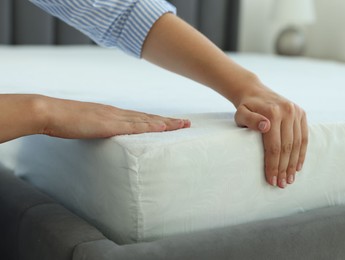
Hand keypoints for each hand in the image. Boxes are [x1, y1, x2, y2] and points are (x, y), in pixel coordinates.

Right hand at [40, 95, 190, 138]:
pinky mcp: (109, 125)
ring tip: (183, 125)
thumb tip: (102, 135)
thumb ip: (97, 128)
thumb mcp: (85, 124)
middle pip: (149, 118)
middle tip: (187, 123)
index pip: (141, 117)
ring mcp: (114, 118)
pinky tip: (164, 128)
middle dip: (169, 121)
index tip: (172, 122)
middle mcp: (118, 113)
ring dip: (166, 123)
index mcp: (112, 113)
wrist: (50, 112)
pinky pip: (134, 127)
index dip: (158, 121)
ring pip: (147, 121)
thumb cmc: (64, 120)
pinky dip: (150, 127)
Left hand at [234, 83, 307, 188]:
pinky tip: (297, 166)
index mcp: (273, 113)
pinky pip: (304, 137)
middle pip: (287, 147)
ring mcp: (297, 112)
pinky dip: (302, 153)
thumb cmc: (245, 107)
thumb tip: (266, 127)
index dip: (273, 165)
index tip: (271, 180)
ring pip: (297, 144)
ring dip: (294, 164)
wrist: (255, 91)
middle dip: (284, 168)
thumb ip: (250, 120)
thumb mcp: (241, 113)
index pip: (274, 146)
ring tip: (290, 179)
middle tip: (282, 184)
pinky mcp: (302, 113)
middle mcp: (288, 111)